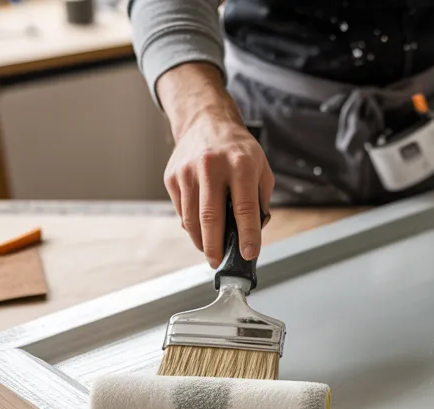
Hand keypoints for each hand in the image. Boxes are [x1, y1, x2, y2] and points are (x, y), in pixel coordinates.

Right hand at [158, 63, 274, 266]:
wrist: (206, 121)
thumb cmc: (238, 149)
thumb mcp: (261, 167)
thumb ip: (261, 200)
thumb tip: (254, 233)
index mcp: (241, 164)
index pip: (245, 208)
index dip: (248, 235)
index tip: (249, 254)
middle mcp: (212, 166)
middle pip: (211, 217)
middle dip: (215, 247)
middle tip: (219, 262)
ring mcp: (188, 171)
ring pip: (191, 219)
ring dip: (201, 240)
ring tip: (210, 251)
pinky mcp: (172, 177)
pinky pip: (181, 211)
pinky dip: (191, 225)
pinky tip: (200, 226)